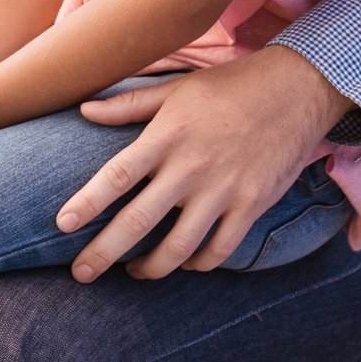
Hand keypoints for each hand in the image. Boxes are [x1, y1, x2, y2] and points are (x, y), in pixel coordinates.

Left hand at [56, 48, 344, 281]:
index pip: (117, 175)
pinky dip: (200, 263)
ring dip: (152, 268)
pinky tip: (186, 263)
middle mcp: (191, 167)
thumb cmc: (230, 87)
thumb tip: (83, 110)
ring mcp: (224, 190)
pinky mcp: (253, 204)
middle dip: (105, 252)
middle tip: (81, 273)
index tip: (62, 225)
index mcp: (166, 137)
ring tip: (135, 273)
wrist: (298, 88)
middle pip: (139, 221)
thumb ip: (128, 105)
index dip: (88, 202)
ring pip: (180, 246)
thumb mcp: (176, 88)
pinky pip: (221, 248)